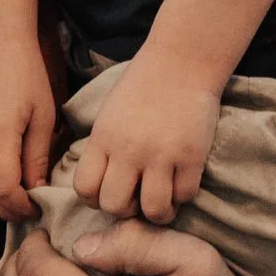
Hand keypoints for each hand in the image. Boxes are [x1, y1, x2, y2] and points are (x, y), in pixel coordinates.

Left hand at [66, 52, 222, 224]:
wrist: (181, 62)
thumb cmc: (143, 86)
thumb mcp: (109, 114)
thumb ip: (102, 148)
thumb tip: (96, 184)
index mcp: (102, 139)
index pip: (84, 189)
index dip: (93, 200)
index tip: (107, 194)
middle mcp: (127, 150)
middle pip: (114, 206)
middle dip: (124, 210)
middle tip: (136, 201)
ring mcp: (161, 155)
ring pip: (152, 210)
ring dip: (157, 213)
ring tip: (162, 204)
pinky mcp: (191, 156)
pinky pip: (185, 195)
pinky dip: (183, 197)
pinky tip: (181, 185)